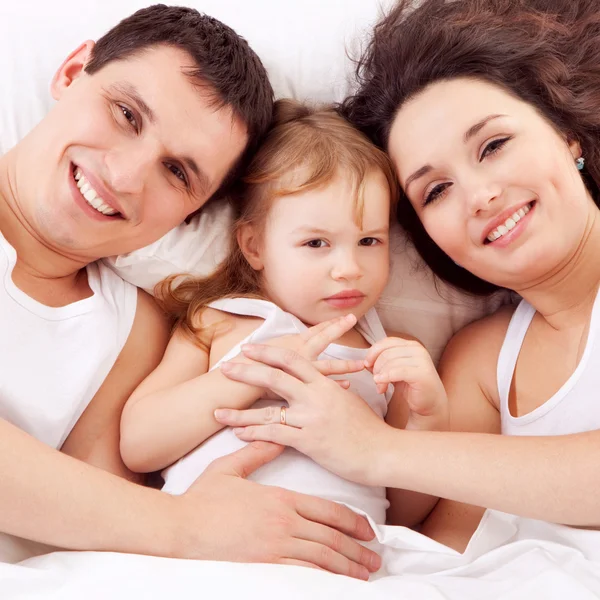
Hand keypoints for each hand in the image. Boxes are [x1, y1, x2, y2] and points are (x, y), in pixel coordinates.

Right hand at [176, 441, 380, 578]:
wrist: (179, 527)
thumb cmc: (202, 498)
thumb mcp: (229, 468)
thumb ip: (257, 453)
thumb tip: (275, 434)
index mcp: (280, 498)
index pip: (327, 510)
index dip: (352, 522)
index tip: (368, 531)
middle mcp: (284, 522)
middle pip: (331, 536)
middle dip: (358, 549)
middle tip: (376, 558)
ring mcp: (275, 546)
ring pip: (322, 557)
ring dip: (348, 566)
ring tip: (364, 574)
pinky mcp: (264, 566)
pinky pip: (303, 574)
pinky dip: (324, 579)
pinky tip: (336, 585)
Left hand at [215, 345, 392, 486]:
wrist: (382, 451)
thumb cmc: (368, 427)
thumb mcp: (350, 400)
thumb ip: (332, 388)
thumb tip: (325, 382)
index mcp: (324, 383)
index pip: (292, 360)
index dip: (268, 352)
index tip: (249, 349)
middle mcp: (315, 397)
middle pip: (274, 378)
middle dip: (246, 372)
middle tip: (226, 369)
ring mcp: (310, 419)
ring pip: (267, 412)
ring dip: (239, 413)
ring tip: (218, 413)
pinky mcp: (309, 442)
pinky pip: (275, 436)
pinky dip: (254, 435)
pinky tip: (239, 435)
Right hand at [227, 314, 364, 398]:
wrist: (234, 384)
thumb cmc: (244, 367)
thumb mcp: (264, 355)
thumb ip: (280, 354)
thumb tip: (290, 353)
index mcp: (290, 343)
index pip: (315, 331)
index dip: (330, 324)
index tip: (346, 317)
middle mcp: (298, 353)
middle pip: (323, 339)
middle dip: (339, 329)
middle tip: (353, 319)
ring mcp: (300, 370)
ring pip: (328, 365)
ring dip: (346, 364)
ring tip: (362, 363)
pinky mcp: (299, 386)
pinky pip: (322, 386)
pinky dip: (336, 385)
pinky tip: (349, 386)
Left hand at [365, 337, 448, 430]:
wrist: (430, 403)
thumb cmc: (411, 386)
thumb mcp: (394, 370)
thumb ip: (382, 362)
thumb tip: (366, 361)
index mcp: (411, 345)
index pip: (386, 342)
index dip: (373, 353)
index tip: (366, 365)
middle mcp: (418, 350)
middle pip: (386, 353)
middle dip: (376, 367)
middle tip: (375, 381)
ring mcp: (422, 361)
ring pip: (391, 362)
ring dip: (380, 376)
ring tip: (380, 388)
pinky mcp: (422, 374)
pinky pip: (398, 372)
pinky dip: (386, 378)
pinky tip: (381, 387)